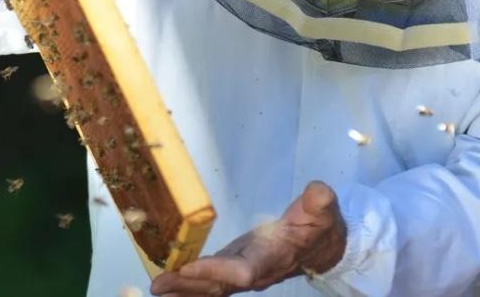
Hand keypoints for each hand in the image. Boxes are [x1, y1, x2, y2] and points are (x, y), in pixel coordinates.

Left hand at [150, 181, 346, 296]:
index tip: (190, 267)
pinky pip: (210, 285)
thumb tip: (319, 192)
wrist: (320, 248)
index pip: (243, 270)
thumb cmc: (318, 225)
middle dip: (189, 285)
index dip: (218, 270)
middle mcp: (255, 271)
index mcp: (272, 256)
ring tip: (157, 289)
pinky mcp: (235, 272)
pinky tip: (169, 289)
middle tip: (159, 284)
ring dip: (184, 291)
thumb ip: (319, 202)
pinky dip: (189, 287)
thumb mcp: (322, 209)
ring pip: (211, 288)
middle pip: (219, 285)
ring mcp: (243, 275)